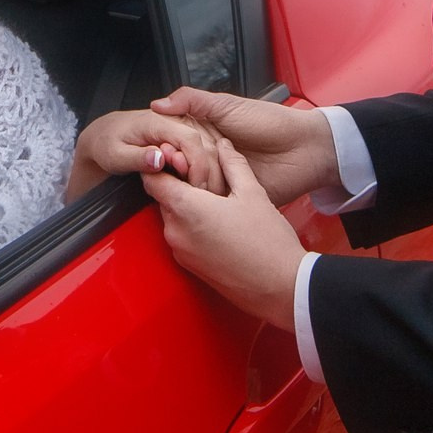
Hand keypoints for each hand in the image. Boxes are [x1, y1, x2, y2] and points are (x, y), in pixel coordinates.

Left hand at [68, 109, 226, 200]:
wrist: (104, 135)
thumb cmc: (106, 144)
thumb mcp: (115, 155)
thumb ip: (137, 157)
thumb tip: (160, 159)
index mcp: (157, 121)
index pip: (190, 139)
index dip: (197, 165)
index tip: (194, 187)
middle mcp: (174, 120)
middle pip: (205, 144)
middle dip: (207, 173)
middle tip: (200, 197)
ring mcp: (181, 127)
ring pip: (210, 149)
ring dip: (210, 173)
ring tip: (202, 195)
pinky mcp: (184, 136)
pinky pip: (204, 152)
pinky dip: (207, 170)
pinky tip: (201, 187)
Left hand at [144, 136, 306, 326]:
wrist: (280, 287)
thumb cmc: (268, 241)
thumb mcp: (253, 192)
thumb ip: (233, 164)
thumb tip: (223, 145)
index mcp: (186, 209)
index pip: (152, 179)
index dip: (162, 164)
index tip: (178, 157)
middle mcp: (174, 231)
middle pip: (162, 198)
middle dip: (179, 185)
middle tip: (204, 176)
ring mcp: (180, 251)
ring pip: (173, 217)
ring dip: (186, 207)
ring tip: (217, 200)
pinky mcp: (189, 266)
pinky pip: (182, 236)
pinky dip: (192, 226)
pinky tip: (219, 223)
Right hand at [148, 87, 340, 204]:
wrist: (304, 150)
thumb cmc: (271, 123)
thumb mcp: (227, 105)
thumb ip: (192, 100)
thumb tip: (157, 103)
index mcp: (203, 132)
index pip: (172, 141)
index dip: (165, 146)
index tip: (162, 149)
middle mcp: (207, 156)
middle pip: (179, 166)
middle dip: (177, 167)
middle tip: (178, 166)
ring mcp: (219, 178)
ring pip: (192, 187)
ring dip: (192, 186)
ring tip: (192, 182)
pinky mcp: (231, 199)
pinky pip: (212, 205)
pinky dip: (207, 203)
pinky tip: (203, 200)